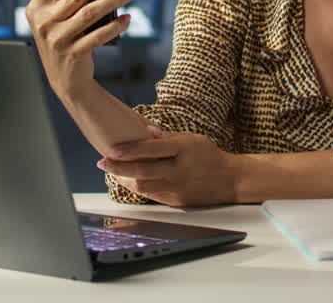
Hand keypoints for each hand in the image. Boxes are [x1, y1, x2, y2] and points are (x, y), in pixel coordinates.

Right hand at [24, 0, 133, 96]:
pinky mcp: (74, 54)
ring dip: (112, 0)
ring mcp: (58, 40)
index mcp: (36, 7)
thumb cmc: (60, 37)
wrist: (63, 78)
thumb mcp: (50, 13)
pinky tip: (127, 18)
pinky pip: (99, 36)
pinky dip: (115, 26)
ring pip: (89, 14)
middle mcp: (44, 23)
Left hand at [98, 127, 236, 206]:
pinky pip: (151, 195)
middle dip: (118, 168)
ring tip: (111, 172)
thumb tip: (143, 131)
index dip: (129, 150)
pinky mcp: (176, 201)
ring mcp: (177, 188)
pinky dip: (137, 188)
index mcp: (183, 150)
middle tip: (102, 164)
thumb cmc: (208, 155)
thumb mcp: (191, 138)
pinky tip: (127, 181)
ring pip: (144, 186)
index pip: (151, 150)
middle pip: (143, 171)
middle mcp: (179, 170)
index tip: (111, 150)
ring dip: (124, 180)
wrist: (230, 179)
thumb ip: (166, 137)